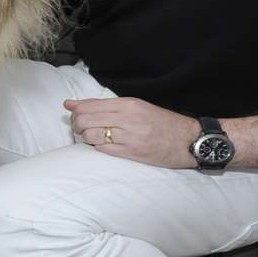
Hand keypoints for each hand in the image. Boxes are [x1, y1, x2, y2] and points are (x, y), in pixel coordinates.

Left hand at [63, 96, 199, 167]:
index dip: (75, 112)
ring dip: (85, 137)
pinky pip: (102, 149)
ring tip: (92, 137)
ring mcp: (128, 136)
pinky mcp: (131, 152)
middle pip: (84, 120)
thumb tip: (70, 104)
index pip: (88, 106)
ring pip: (90, 135)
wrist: (187, 139)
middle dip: (76, 125)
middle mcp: (126, 118)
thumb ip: (102, 105)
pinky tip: (103, 145)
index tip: (75, 116)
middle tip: (80, 129)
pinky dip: (97, 147)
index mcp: (127, 104)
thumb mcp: (134, 107)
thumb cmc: (160, 122)